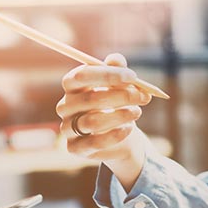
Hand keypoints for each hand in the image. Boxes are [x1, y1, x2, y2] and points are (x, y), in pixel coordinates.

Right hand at [56, 53, 150, 189]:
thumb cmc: (117, 102)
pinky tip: (129, 128)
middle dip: (121, 96)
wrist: (120, 134)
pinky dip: (115, 135)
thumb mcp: (119, 84)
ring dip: (120, 115)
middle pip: (89, 99)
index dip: (107, 74)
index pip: (81, 76)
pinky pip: (94, 142)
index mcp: (72, 85)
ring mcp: (67, 128)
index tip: (132, 77)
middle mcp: (65, 106)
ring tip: (137, 112)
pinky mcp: (75, 148)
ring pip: (93, 122)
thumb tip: (115, 60)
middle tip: (142, 96)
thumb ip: (117, 70)